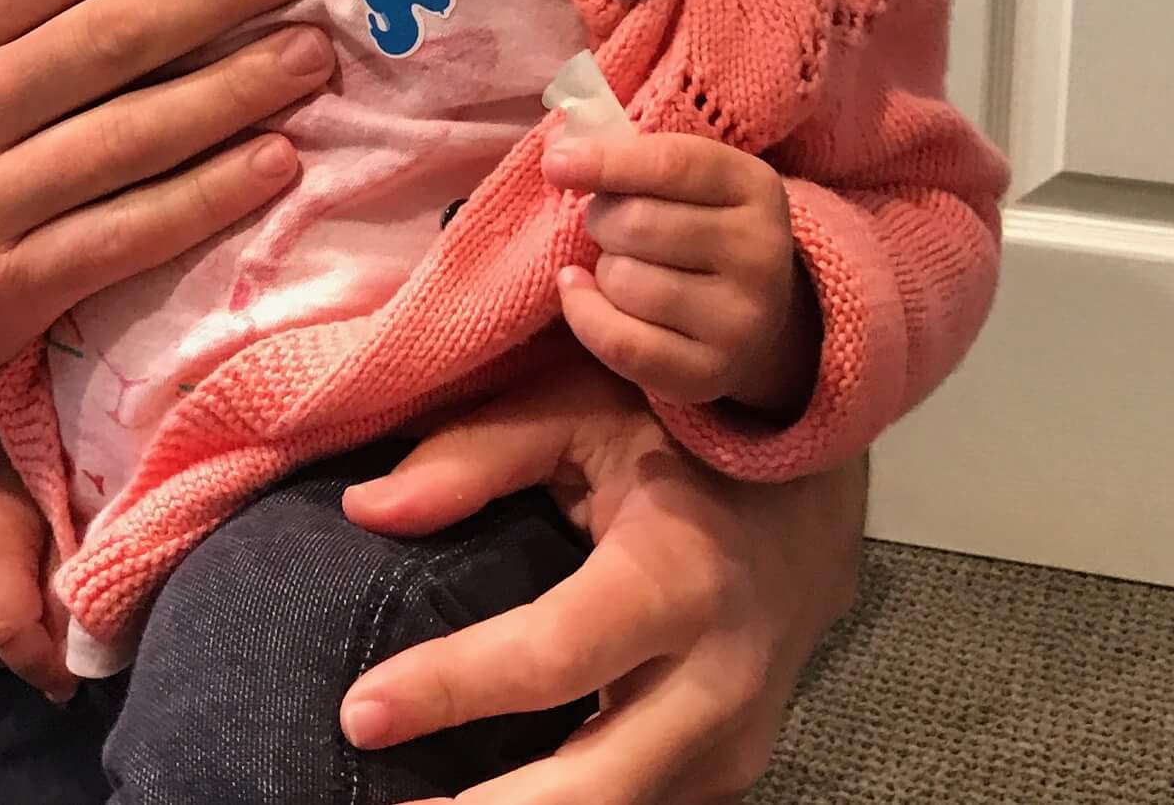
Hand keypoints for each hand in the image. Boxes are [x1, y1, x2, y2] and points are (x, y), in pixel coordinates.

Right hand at [0, 418, 71, 701]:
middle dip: (19, 657)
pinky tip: (10, 611)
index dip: (42, 661)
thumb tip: (79, 645)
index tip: (73, 678)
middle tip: (58, 652)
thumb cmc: (45, 448)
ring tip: (36, 631)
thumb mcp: (68, 507)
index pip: (5, 626)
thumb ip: (70, 574)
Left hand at [336, 358, 863, 803]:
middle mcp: (717, 677)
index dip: (450, 689)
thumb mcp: (583, 407)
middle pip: (592, 785)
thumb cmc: (681, 432)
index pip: (551, 658)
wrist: (814, 484)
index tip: (359, 713)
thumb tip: (364, 511)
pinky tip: (492, 798)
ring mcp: (734, 739)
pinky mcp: (733, 769)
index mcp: (677, 575)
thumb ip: (475, 454)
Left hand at [542, 134, 819, 418]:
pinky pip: (618, 341)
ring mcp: (741, 320)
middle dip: (602, 219)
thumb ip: (629, 155)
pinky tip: (579, 290)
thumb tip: (559, 150)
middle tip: (609, 225)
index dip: (606, 161)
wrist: (751, 314)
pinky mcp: (709, 374)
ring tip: (625, 265)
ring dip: (603, 269)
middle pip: (638, 223)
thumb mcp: (687, 180)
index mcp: (755, 187)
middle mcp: (761, 254)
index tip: (556, 164)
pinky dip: (583, 312)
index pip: (671, 164)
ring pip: (624, 280)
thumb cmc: (699, 226)